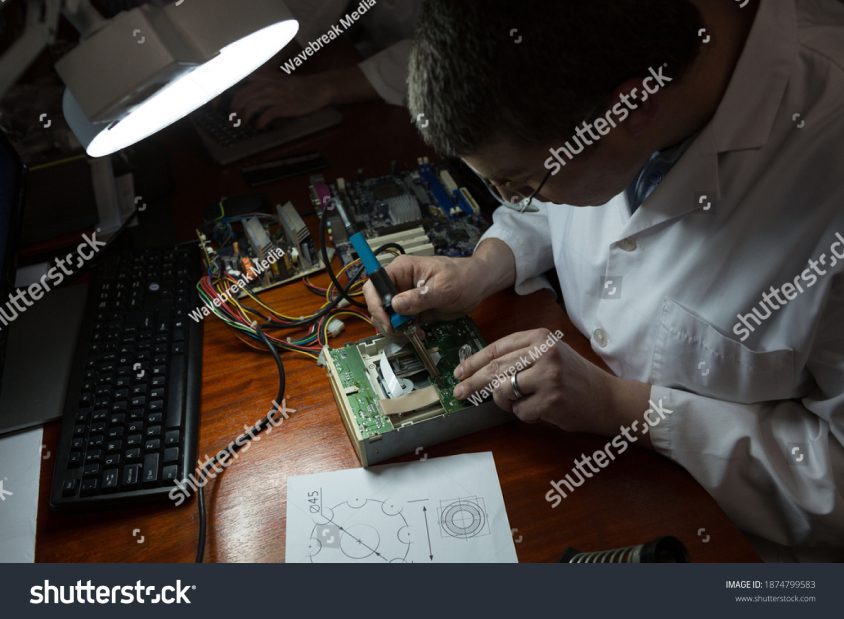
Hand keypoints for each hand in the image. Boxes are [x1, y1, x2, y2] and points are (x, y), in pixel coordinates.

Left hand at [230, 74, 333, 127]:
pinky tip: (259, 127)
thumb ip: (258, 84)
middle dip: (233, 110)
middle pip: (240, 96)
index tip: (214, 105)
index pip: (235, 81)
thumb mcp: (274, 79)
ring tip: (243, 125)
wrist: (317, 88)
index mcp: (261, 76)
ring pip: (250, 106)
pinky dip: (259, 123)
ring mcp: (274, 94)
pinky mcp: (283, 106)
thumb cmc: (295, 86)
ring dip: (244, 118)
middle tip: (232, 120)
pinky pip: (265, 115)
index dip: (221, 93)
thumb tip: (241, 95)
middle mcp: (265, 83)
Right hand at [362, 239, 517, 334]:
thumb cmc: (463, 278)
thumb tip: (396, 305)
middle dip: (385, 321)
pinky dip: (404, 332)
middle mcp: (398, 282)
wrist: (477, 285)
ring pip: (385, 316)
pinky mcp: (411, 310)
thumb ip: (420, 297)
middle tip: (401, 331)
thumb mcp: (444, 288)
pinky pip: (398, 323)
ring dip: (395, 329)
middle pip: (376, 303)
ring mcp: (404, 297)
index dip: (374, 303)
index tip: (387, 320)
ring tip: (414, 333)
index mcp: (402, 269)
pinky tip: (419, 333)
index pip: (375, 284)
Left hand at [452, 328, 651, 441]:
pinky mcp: (550, 399)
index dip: (473, 362)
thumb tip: (479, 370)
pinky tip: (539, 409)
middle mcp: (544, 353)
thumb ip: (520, 358)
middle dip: (472, 383)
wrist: (606, 398)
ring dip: (504, 402)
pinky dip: (523, 414)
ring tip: (520, 402)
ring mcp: (548, 376)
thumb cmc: (573, 378)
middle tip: (459, 393)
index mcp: (541, 338)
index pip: (497, 348)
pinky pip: (519, 411)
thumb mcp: (549, 356)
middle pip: (495, 369)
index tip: (458, 372)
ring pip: (503, 391)